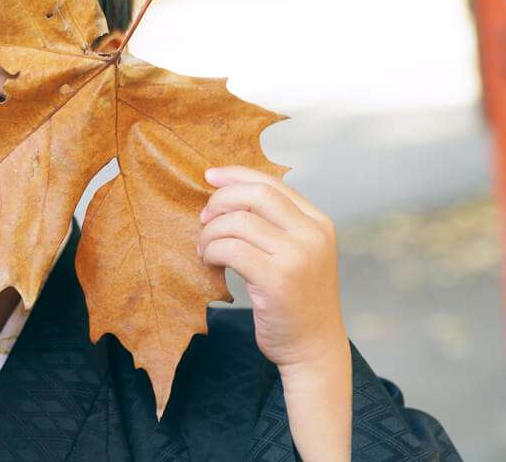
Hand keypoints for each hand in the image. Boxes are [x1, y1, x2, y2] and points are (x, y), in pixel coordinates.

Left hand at [196, 165, 351, 460]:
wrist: (313, 348)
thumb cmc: (297, 300)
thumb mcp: (298, 253)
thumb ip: (276, 223)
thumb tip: (228, 192)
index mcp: (319, 222)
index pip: (272, 183)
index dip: (236, 175)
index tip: (210, 176)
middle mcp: (313, 235)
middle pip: (255, 194)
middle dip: (220, 200)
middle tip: (203, 218)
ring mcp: (298, 257)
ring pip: (238, 222)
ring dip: (210, 232)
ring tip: (205, 249)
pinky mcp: (278, 280)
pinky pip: (231, 249)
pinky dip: (212, 251)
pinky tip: (209, 262)